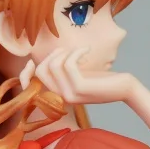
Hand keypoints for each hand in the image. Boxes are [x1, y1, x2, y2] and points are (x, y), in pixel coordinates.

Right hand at [21, 48, 136, 105]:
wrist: (123, 88)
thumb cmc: (102, 79)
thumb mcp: (78, 74)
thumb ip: (61, 69)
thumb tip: (47, 56)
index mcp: (58, 95)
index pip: (30, 87)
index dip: (25, 73)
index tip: (31, 60)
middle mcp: (61, 98)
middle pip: (41, 71)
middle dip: (52, 54)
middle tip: (68, 51)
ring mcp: (69, 95)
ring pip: (53, 66)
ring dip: (65, 52)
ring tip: (80, 51)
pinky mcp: (79, 89)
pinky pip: (68, 64)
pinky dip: (76, 52)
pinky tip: (87, 50)